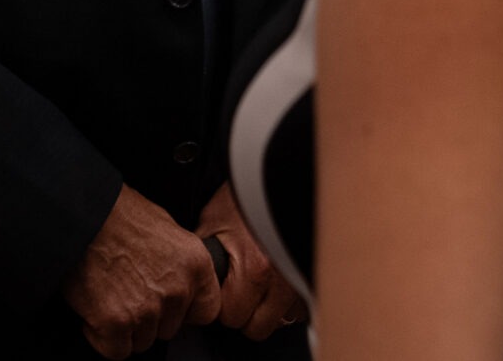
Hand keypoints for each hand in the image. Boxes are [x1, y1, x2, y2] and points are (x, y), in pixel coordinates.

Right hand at [64, 184, 220, 359]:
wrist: (82, 214)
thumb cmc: (117, 214)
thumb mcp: (165, 227)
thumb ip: (180, 263)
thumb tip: (179, 281)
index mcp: (196, 264)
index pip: (207, 311)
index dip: (185, 310)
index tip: (169, 304)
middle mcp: (177, 290)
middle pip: (169, 328)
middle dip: (149, 316)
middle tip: (128, 289)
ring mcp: (147, 309)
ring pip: (142, 341)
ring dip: (126, 325)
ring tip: (110, 293)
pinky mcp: (116, 323)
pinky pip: (116, 349)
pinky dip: (103, 336)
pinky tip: (96, 309)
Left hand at [198, 182, 305, 340]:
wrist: (280, 174)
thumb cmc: (249, 193)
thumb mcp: (213, 220)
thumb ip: (204, 256)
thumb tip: (191, 277)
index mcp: (254, 268)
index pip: (230, 316)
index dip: (220, 303)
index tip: (221, 290)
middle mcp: (281, 280)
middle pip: (256, 327)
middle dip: (244, 311)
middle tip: (238, 288)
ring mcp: (300, 282)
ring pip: (281, 321)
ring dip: (268, 308)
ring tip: (258, 282)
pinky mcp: (311, 278)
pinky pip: (300, 308)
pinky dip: (287, 300)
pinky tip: (276, 280)